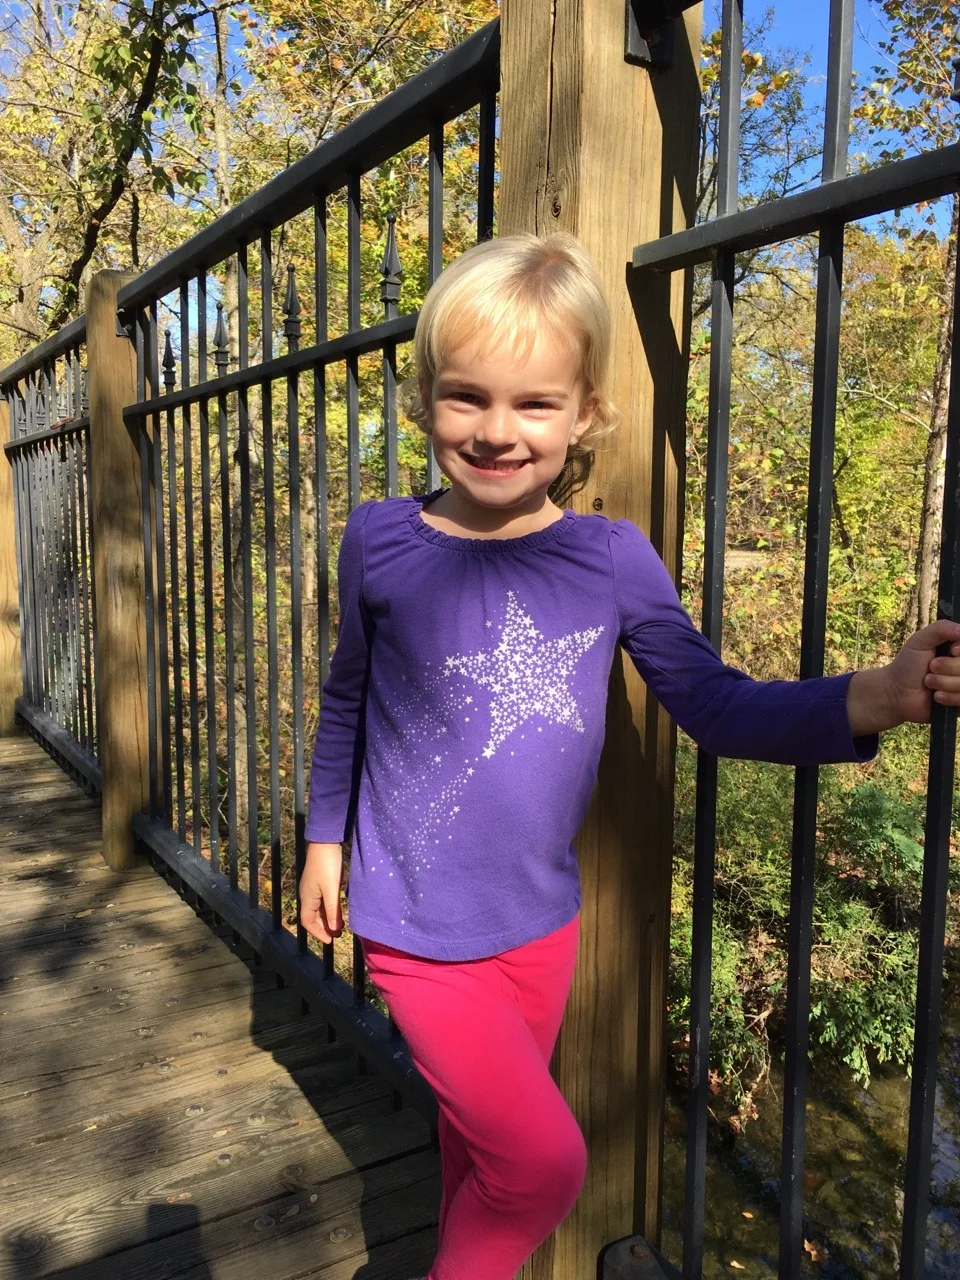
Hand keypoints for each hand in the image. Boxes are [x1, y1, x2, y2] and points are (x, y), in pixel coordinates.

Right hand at [300, 842, 343, 942]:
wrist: (325, 841)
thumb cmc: (327, 865)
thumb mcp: (331, 889)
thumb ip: (332, 910)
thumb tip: (334, 930)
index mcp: (307, 898)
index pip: (307, 922)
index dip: (318, 933)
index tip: (330, 940)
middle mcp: (307, 894)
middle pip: (312, 917)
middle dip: (324, 927)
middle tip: (338, 934)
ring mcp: (312, 887)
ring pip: (318, 909)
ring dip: (327, 918)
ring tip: (340, 924)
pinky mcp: (319, 881)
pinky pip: (322, 900)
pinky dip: (329, 908)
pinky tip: (338, 909)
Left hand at [849, 620, 959, 735]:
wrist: (896, 692)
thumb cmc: (908, 664)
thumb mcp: (920, 640)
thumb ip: (941, 629)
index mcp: (958, 650)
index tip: (951, 650)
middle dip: (948, 667)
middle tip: (931, 667)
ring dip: (944, 683)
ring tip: (928, 682)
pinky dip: (948, 697)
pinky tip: (936, 696)